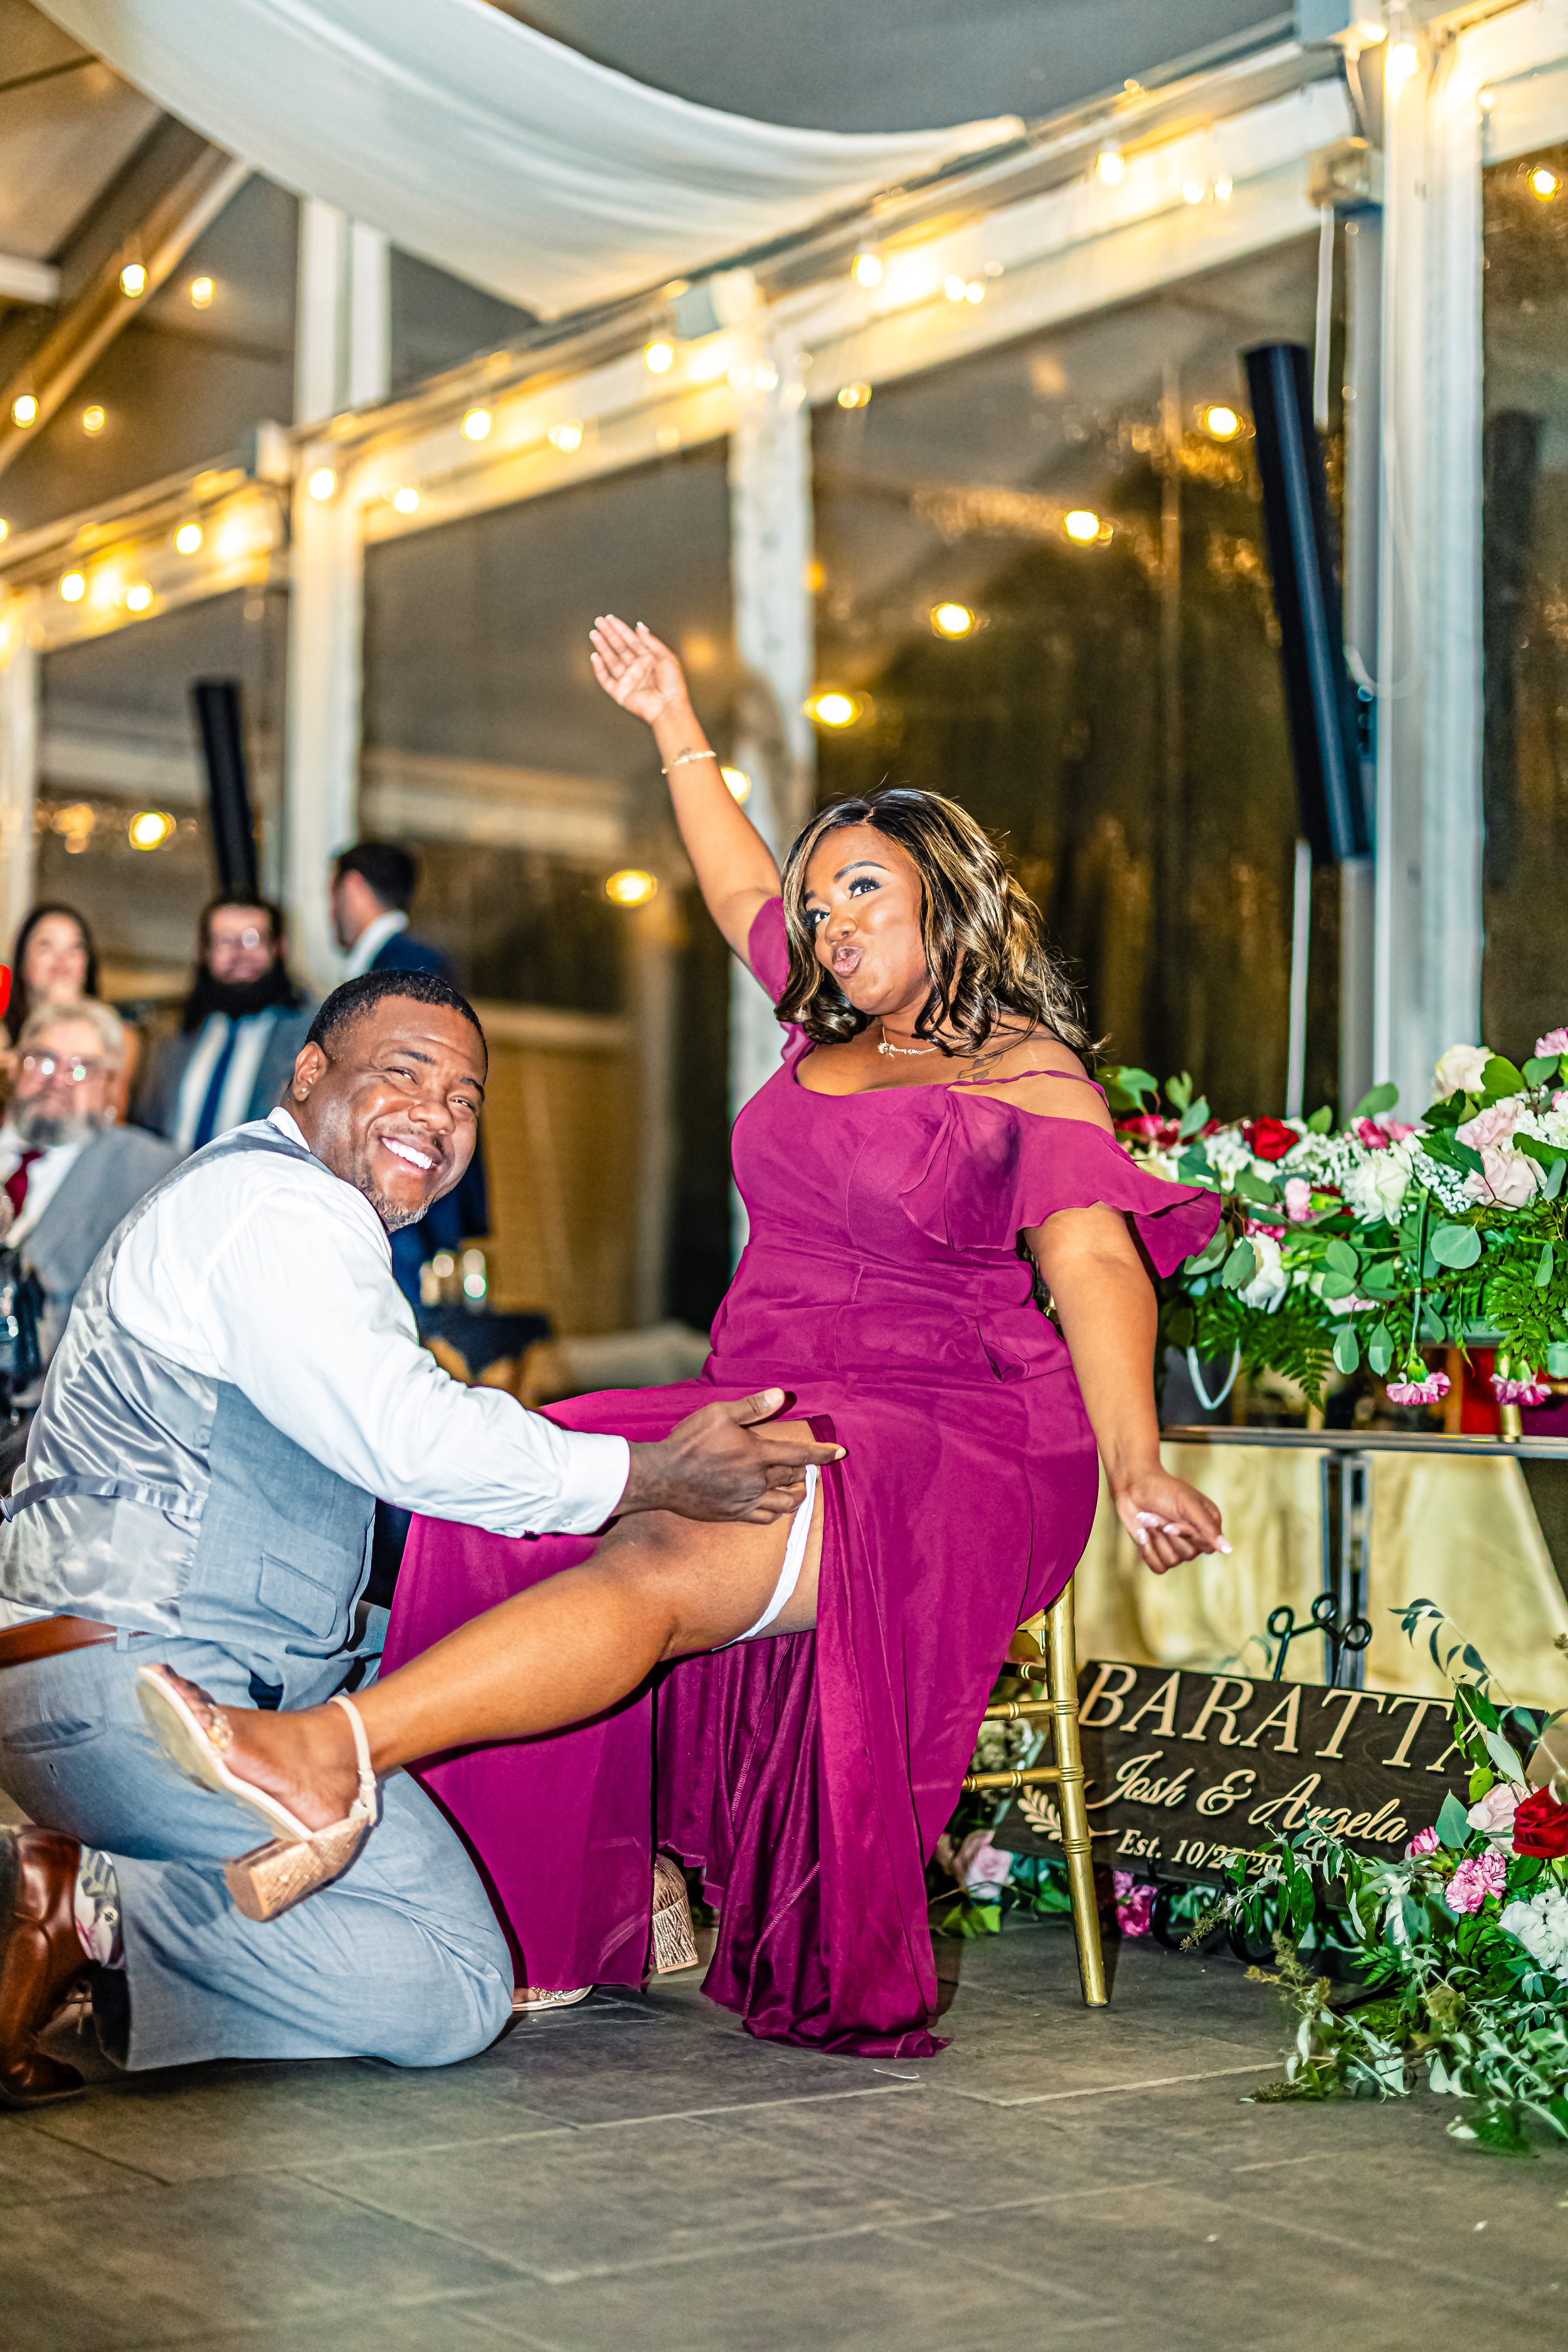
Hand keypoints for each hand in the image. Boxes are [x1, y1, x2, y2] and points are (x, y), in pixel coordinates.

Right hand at [589, 614, 689, 727]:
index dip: (620, 629)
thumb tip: (641, 627)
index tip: (610, 619)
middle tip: (599, 622)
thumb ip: (651, 641)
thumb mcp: (667, 657)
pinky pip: (606, 679)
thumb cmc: (673, 686)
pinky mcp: (620, 692)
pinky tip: (596, 657)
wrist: (669, 707)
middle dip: (608, 634)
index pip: (631, 640)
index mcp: (647, 659)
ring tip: (595, 634)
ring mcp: (627, 679)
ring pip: (610, 659)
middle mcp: (636, 668)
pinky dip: (599, 669)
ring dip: (602, 646)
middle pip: (619, 647)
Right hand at [619, 1390, 844, 1523]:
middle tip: (808, 1467)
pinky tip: (774, 1506)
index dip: (822, 1453)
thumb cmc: (689, 1442)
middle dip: (805, 1472)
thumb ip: (753, 1407)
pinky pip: (764, 1517)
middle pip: (792, 1478)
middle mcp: (756, 1481)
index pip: (799, 1454)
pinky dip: (776, 1512)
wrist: (661, 1476)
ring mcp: (745, 1501)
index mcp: (756, 1454)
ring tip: (798, 1488)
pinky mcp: (732, 1515)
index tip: (840, 1453)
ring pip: (784, 1504)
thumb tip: (780, 1395)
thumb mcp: (719, 1414)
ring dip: (795, 1495)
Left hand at [1112, 1468, 1227, 1573]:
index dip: (1186, 1536)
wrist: (1133, 1486)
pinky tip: (1142, 1534)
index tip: (1171, 1523)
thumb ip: (1207, 1527)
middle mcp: (1195, 1538)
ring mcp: (1177, 1546)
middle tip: (1154, 1515)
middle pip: (1188, 1555)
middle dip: (1166, 1534)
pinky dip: (1148, 1552)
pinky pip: (1158, 1567)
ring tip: (1147, 1519)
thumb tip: (1228, 1549)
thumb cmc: (1163, 1490)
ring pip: (1172, 1561)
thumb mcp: (1187, 1504)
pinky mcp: (1159, 1552)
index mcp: (1208, 1523)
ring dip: (1155, 1539)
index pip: (1206, 1546)